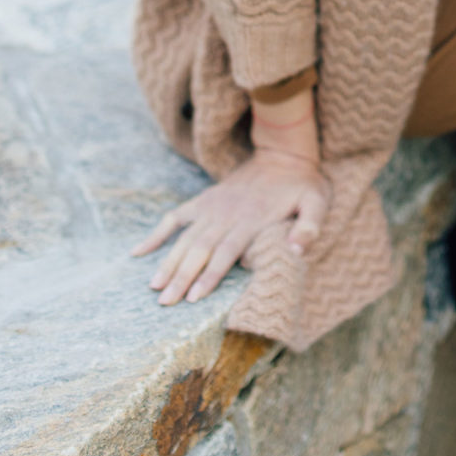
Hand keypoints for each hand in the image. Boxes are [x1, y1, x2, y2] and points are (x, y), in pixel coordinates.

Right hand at [130, 147, 331, 305]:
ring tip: (154, 286)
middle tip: (165, 302)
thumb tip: (299, 250)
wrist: (283, 153)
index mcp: (252, 219)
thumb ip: (310, 226)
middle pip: (200, 249)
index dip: (210, 276)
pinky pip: (175, 218)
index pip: (227, 252)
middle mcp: (227, 214)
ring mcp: (212, 206)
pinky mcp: (204, 200)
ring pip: (185, 238)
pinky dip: (157, 234)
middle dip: (182, 277)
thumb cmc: (302, 184)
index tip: (194, 298)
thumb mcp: (317, 202)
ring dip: (168, 262)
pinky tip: (138, 252)